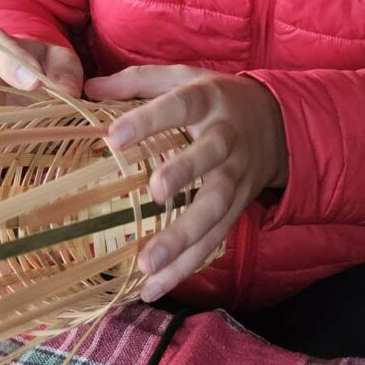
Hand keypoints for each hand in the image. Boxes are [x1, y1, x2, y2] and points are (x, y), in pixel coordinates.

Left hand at [85, 65, 287, 302]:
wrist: (277, 123)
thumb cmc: (215, 99)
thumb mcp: (183, 77)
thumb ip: (137, 81)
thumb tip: (87, 87)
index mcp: (210, 100)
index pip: (182, 105)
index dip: (150, 119)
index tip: (115, 136)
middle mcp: (227, 138)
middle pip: (210, 156)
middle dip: (184, 174)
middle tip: (154, 193)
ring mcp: (237, 176)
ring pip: (215, 208)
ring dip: (184, 237)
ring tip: (148, 264)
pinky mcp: (239, 207)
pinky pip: (216, 239)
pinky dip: (188, 265)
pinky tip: (155, 286)